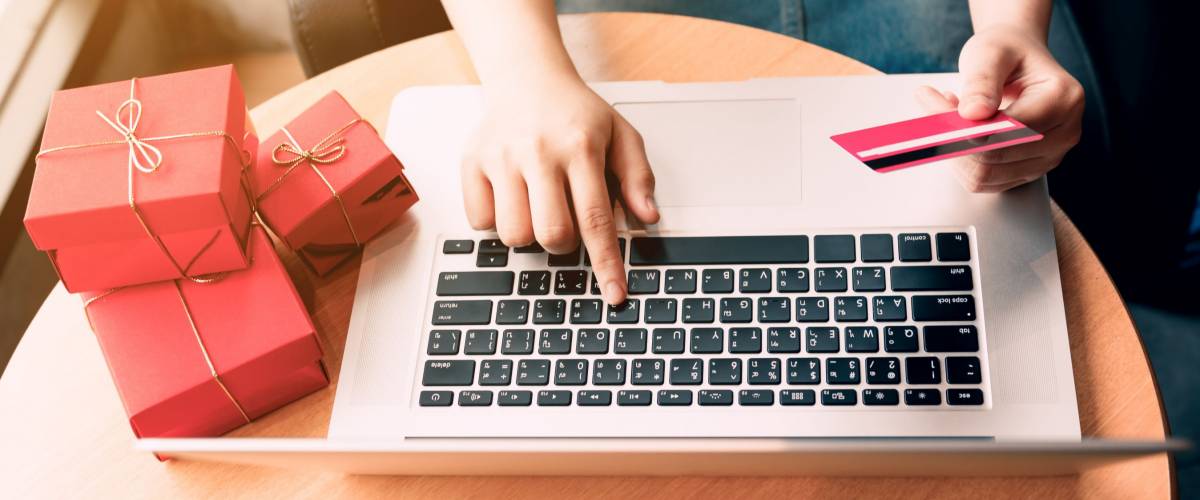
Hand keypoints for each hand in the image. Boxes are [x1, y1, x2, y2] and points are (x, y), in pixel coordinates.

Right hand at [461, 76, 659, 303]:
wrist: (527, 78)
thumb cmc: (576, 113)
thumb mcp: (621, 134)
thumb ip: (638, 176)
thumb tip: (647, 218)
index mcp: (580, 147)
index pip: (596, 219)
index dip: (606, 263)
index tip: (614, 295)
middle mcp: (537, 152)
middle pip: (551, 234)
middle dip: (564, 243)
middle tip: (566, 219)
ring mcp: (500, 158)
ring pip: (514, 235)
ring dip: (530, 234)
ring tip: (538, 205)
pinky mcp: (471, 163)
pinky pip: (481, 222)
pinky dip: (497, 221)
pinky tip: (511, 197)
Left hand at [916, 25, 1083, 192]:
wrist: (1017, 57)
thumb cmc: (1007, 51)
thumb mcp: (990, 52)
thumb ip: (982, 81)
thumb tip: (973, 115)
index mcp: (1062, 101)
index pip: (1005, 131)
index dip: (961, 124)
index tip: (929, 100)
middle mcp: (1063, 134)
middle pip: (992, 159)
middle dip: (951, 136)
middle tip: (928, 103)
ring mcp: (1048, 157)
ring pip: (983, 175)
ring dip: (952, 149)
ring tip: (945, 112)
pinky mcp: (1028, 170)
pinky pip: (983, 181)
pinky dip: (960, 159)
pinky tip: (957, 130)